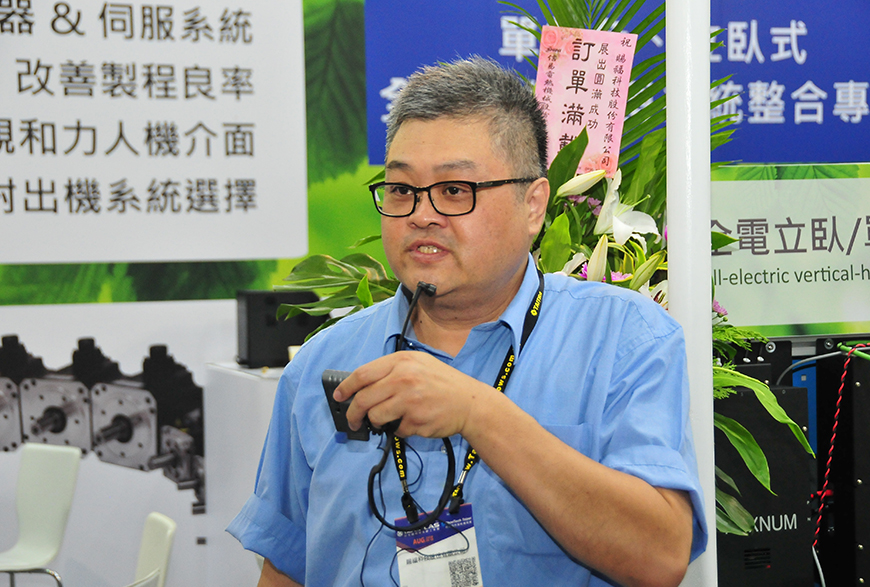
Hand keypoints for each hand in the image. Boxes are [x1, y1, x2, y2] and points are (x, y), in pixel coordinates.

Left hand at [334, 352, 490, 438]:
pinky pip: (395, 429)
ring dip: (377, 422)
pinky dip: (400, 429)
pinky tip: (414, 421)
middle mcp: (403, 378)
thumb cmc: (443, 383)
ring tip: (390, 419)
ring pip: (375, 416)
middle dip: (353, 413)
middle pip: (363, 399)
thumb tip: (362, 387)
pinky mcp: (415, 420)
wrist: (471, 403)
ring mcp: (409, 400)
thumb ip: (391, 371)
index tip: (338, 396)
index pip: (362, 374)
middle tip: (353, 420)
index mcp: (402, 361)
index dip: (346, 387)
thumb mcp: (418, 364)